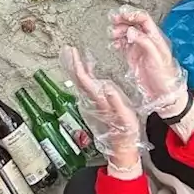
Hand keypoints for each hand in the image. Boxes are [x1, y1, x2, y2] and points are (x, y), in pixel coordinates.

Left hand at [62, 46, 140, 169]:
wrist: (122, 144)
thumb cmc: (125, 130)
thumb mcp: (125, 116)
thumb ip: (115, 101)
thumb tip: (107, 87)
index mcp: (98, 99)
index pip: (83, 79)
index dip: (77, 65)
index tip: (73, 52)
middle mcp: (92, 99)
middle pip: (78, 78)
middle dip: (72, 63)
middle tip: (68, 49)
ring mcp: (93, 101)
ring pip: (80, 81)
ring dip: (76, 67)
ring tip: (74, 55)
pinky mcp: (97, 102)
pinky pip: (87, 84)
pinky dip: (85, 73)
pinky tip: (88, 68)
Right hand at [110, 7, 188, 117]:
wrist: (163, 94)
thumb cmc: (165, 77)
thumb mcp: (157, 58)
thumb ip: (145, 42)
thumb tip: (131, 31)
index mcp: (155, 38)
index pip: (144, 20)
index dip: (133, 15)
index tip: (122, 15)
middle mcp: (147, 41)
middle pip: (134, 24)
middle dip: (123, 20)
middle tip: (113, 20)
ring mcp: (140, 48)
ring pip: (127, 33)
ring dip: (119, 31)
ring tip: (112, 34)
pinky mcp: (134, 56)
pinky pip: (124, 44)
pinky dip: (118, 42)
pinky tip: (114, 44)